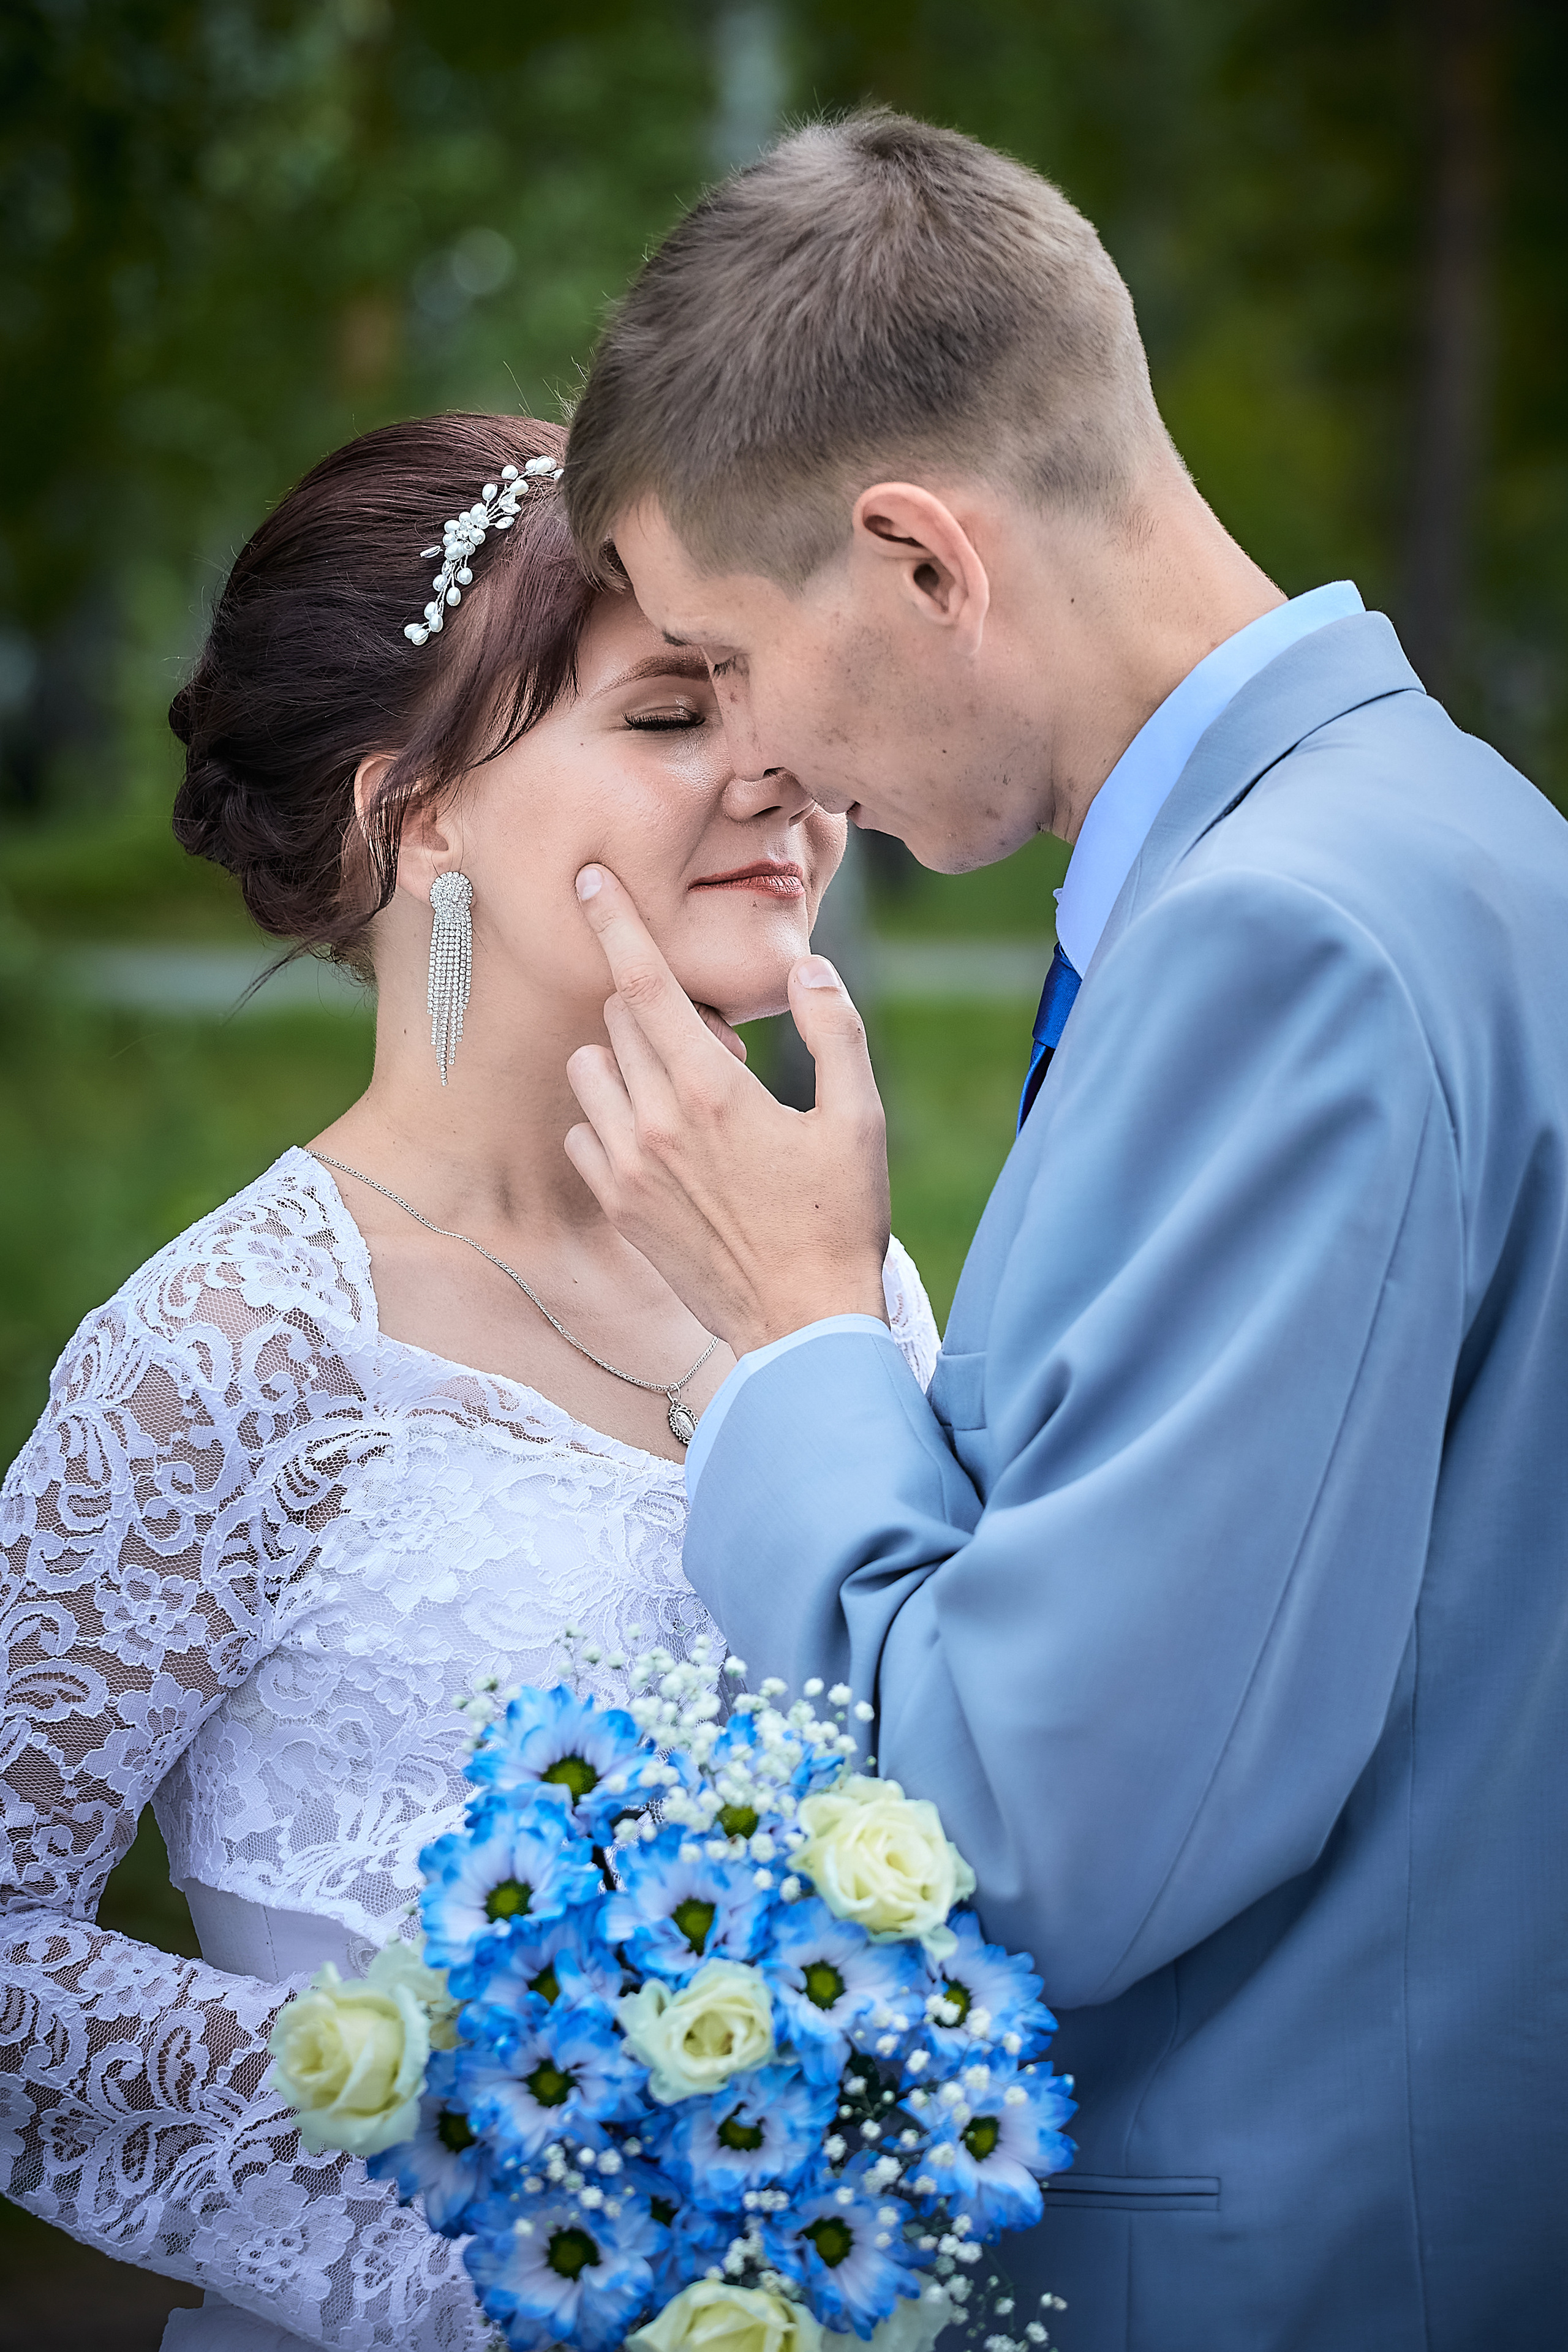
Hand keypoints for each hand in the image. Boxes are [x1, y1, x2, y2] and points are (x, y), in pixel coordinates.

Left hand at [564, 865, 891, 1355]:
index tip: (589, 878)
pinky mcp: (617, 1206)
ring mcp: (627, 1167)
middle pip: (618, 1017)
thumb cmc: (839, 1221)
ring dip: (624, 1058)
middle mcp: (655, 1123)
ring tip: (682, 1090)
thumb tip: (807, 967)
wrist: (800, 1324)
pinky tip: (658, 1139)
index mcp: (713, 1091)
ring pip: (589, 1068)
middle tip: (713, 1043)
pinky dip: (608, 1117)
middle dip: (653, 1004)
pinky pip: (582, 1131)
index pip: (644, 982)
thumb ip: (834, 1031)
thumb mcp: (857, 1119)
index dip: (615, 921)